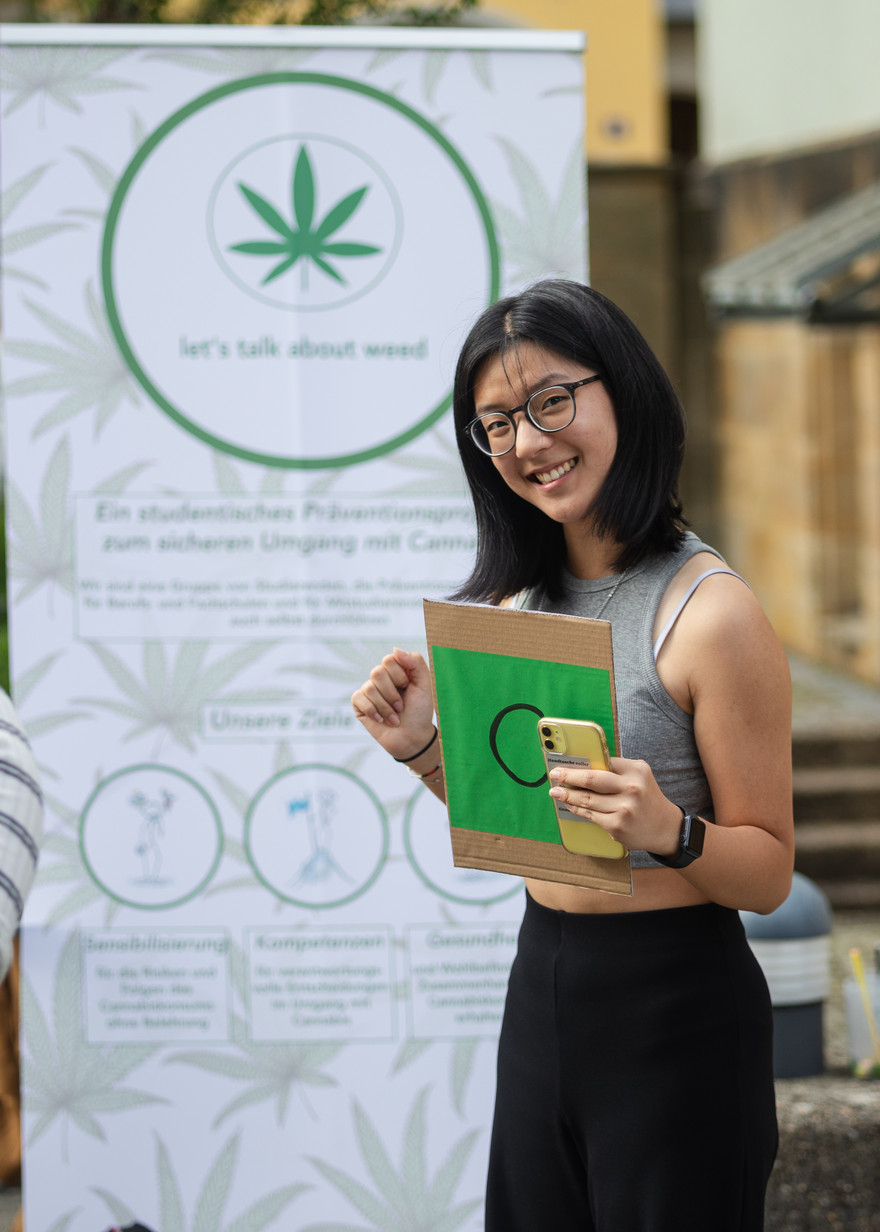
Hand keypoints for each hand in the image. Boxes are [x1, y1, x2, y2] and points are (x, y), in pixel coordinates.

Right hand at [351, 648, 436, 761]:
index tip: (408, 687)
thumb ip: (415, 662)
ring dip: (386, 707)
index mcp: (396, 671)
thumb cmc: (419, 711)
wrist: (413, 738)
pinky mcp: (359, 705)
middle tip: (401, 706)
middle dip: (392, 694)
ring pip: (369, 688)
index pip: (389, 660)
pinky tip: (381, 720)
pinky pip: (358, 698)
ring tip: (394, 717)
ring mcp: (369, 691)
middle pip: (377, 672)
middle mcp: (381, 679)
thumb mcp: (424, 685)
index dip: (400, 676)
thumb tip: (395, 649)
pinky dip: (373, 711)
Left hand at [548, 756, 681, 855]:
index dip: (581, 764)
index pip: (603, 763)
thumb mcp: (640, 776)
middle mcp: (631, 788)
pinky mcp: (617, 826)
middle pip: (591, 779)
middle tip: (555, 775)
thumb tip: (584, 767)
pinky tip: (570, 805)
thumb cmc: (647, 798)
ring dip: (568, 795)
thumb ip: (617, 770)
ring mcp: (624, 808)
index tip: (564, 763)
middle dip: (569, 776)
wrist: (665, 828)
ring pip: (587, 800)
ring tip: (556, 792)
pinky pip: (591, 815)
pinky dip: (577, 809)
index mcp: (636, 770)